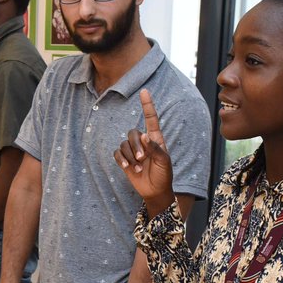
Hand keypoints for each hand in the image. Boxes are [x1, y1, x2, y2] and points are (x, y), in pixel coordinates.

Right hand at [113, 89, 174, 214]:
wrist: (156, 191)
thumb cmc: (164, 175)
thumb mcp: (164, 161)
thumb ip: (154, 148)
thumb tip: (144, 136)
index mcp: (156, 139)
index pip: (151, 119)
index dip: (147, 105)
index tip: (144, 91)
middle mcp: (143, 142)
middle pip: (132, 133)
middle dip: (135, 146)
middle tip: (141, 159)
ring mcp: (133, 151)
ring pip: (124, 144)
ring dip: (129, 156)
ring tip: (138, 167)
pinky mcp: (125, 160)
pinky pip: (117, 154)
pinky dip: (121, 160)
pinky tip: (128, 167)